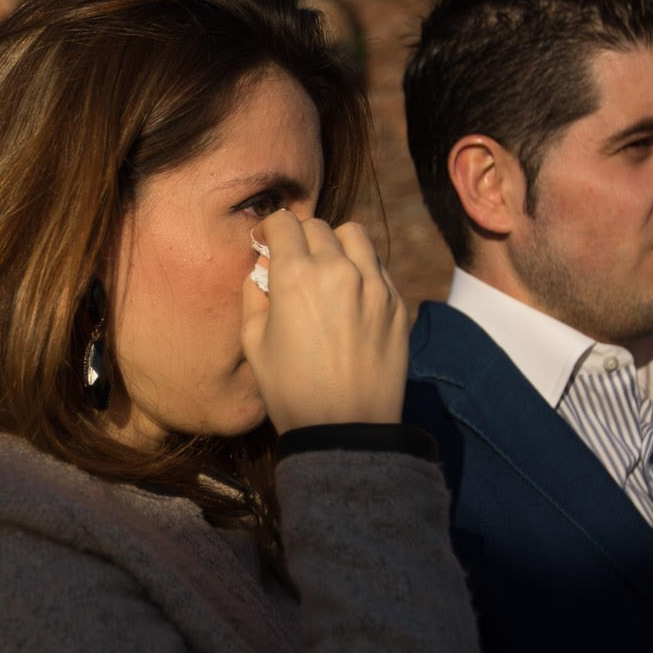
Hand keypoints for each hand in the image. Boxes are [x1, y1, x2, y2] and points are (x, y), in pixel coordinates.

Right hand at [240, 211, 408, 432]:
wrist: (345, 429)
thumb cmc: (291, 391)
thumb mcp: (255, 344)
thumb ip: (255, 295)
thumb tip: (263, 269)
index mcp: (296, 276)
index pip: (284, 223)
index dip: (270, 229)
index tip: (266, 242)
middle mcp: (338, 270)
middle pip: (318, 227)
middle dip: (300, 238)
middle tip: (294, 261)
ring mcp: (374, 285)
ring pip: (355, 236)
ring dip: (336, 244)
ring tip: (328, 269)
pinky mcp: (397, 303)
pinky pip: (378, 267)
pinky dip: (361, 270)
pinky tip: (351, 296)